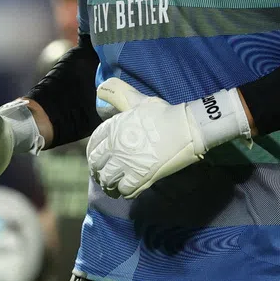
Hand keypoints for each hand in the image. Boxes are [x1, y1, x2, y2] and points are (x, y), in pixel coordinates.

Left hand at [86, 79, 249, 198]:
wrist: (186, 128)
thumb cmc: (164, 114)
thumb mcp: (138, 101)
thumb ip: (119, 94)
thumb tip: (100, 88)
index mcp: (112, 128)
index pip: (93, 146)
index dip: (94, 154)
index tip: (99, 160)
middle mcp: (114, 147)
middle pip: (97, 166)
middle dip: (99, 172)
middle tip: (106, 176)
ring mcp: (126, 164)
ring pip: (107, 181)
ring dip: (110, 185)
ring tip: (115, 187)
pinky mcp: (139, 178)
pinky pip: (124, 191)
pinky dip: (125, 192)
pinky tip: (128, 190)